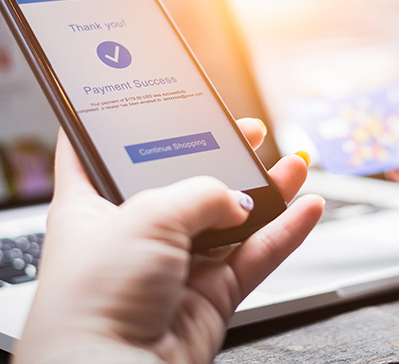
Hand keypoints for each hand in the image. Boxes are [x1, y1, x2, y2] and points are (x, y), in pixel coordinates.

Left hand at [13, 118, 323, 363]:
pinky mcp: (206, 297)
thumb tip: (237, 200)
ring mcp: (172, 266)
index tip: (141, 100)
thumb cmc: (95, 297)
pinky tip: (307, 208)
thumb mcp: (146, 216)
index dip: (119, 121)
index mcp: (91, 204)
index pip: (97, 152)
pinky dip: (283, 234)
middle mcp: (131, 233)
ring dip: (264, 191)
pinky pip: (253, 258)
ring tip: (293, 163)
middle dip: (217, 155)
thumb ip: (200, 195)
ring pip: (228, 220)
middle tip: (245, 132)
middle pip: (180, 182)